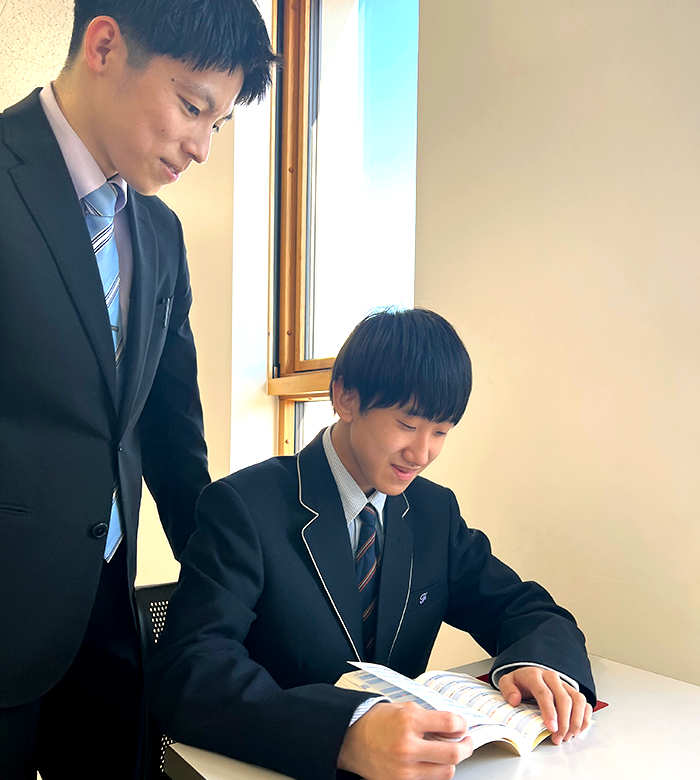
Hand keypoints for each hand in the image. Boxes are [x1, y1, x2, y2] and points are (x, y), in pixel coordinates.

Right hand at [337, 702, 471, 779]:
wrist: (351, 739)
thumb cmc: (376, 722)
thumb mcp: (404, 708)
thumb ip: (429, 717)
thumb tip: (453, 727)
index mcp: (409, 721)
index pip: (450, 723)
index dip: (462, 725)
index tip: (462, 726)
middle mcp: (408, 747)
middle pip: (454, 754)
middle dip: (466, 747)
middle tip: (466, 742)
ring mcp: (404, 769)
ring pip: (446, 772)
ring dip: (450, 762)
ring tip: (446, 753)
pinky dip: (434, 772)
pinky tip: (430, 762)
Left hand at [497, 667, 591, 744]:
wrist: (529, 674)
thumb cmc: (520, 682)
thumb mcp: (507, 682)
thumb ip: (508, 689)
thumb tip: (515, 700)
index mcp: (535, 675)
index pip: (545, 693)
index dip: (550, 712)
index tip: (552, 728)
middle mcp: (552, 678)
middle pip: (564, 699)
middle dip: (564, 722)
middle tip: (559, 737)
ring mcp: (564, 684)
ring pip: (578, 700)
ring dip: (576, 721)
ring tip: (568, 736)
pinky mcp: (572, 691)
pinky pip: (584, 703)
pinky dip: (585, 717)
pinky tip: (578, 729)